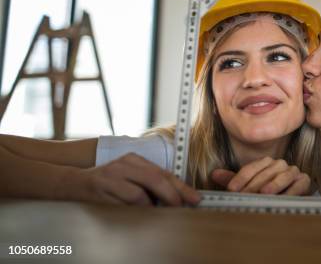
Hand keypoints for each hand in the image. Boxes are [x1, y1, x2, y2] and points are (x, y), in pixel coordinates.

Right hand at [56, 153, 200, 206]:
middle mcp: (125, 164)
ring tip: (161, 212)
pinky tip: (142, 213)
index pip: (163, 172)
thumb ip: (148, 183)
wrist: (72, 182)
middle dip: (173, 195)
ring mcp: (112, 175)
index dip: (181, 186)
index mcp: (135, 159)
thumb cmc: (106, 183)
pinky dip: (137, 209)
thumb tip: (176, 197)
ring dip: (154, 205)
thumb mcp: (129, 176)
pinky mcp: (101, 187)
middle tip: (182, 206)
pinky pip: (124, 201)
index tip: (194, 198)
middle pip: (156, 178)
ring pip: (141, 192)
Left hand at [210, 157, 312, 194]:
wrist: (291, 198)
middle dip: (254, 185)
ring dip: (274, 184)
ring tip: (265, 192)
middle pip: (265, 172)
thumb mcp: (250, 186)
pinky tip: (284, 198)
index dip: (240, 179)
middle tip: (246, 196)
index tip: (231, 190)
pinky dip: (292, 191)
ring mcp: (293, 171)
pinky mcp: (304, 180)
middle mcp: (279, 164)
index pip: (251, 168)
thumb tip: (214, 174)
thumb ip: (234, 180)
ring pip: (283, 175)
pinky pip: (299, 184)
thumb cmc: (268, 192)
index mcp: (265, 162)